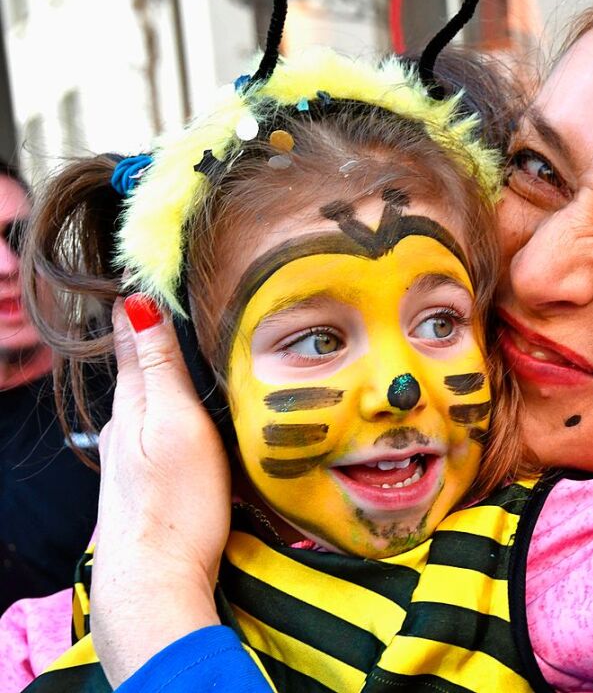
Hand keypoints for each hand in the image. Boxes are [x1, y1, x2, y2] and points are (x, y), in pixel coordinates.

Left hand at [90, 295, 229, 684]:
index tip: (154, 276)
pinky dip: (176, 417)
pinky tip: (196, 425)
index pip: (131, 341)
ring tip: (202, 360)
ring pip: (153, 407)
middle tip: (191, 310)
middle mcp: (124, 429)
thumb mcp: (174, 423)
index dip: (143, 310)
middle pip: (142, 374)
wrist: (156, 583)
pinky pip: (162, 435)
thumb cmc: (176, 504)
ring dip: (171, 383)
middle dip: (162, 344)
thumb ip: (158, 367)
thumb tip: (135, 302)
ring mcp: (133, 460)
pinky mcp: (149, 486)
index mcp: (130, 406)